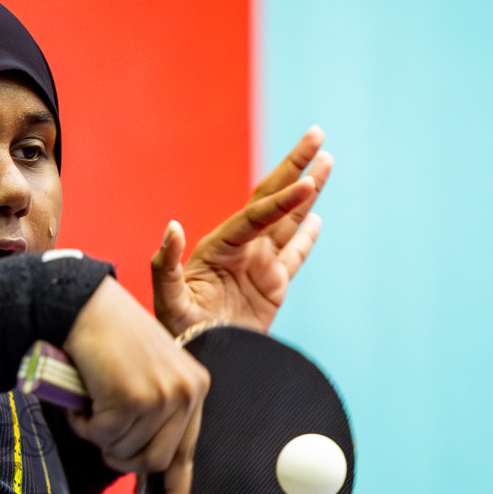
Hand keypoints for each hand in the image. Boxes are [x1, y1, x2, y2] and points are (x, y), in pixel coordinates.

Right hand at [63, 277, 208, 493]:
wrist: (84, 305)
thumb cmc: (106, 339)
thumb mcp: (143, 375)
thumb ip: (152, 413)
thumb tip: (142, 460)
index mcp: (195, 387)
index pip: (187, 452)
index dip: (177, 491)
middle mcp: (187, 392)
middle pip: (153, 462)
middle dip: (119, 456)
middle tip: (98, 430)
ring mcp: (163, 396)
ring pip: (125, 452)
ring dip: (98, 434)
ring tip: (91, 401)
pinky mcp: (134, 398)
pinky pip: (103, 437)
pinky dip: (85, 423)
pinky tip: (84, 395)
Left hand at [151, 127, 332, 335]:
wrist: (198, 358)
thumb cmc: (177, 331)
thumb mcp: (167, 299)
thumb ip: (166, 264)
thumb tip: (172, 226)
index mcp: (220, 246)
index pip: (256, 214)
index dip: (282, 199)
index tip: (306, 183)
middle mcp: (241, 249)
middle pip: (273, 199)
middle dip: (294, 167)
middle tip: (316, 135)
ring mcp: (258, 266)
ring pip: (289, 221)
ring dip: (307, 192)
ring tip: (326, 161)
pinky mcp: (272, 287)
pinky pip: (294, 256)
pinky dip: (306, 237)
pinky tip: (316, 218)